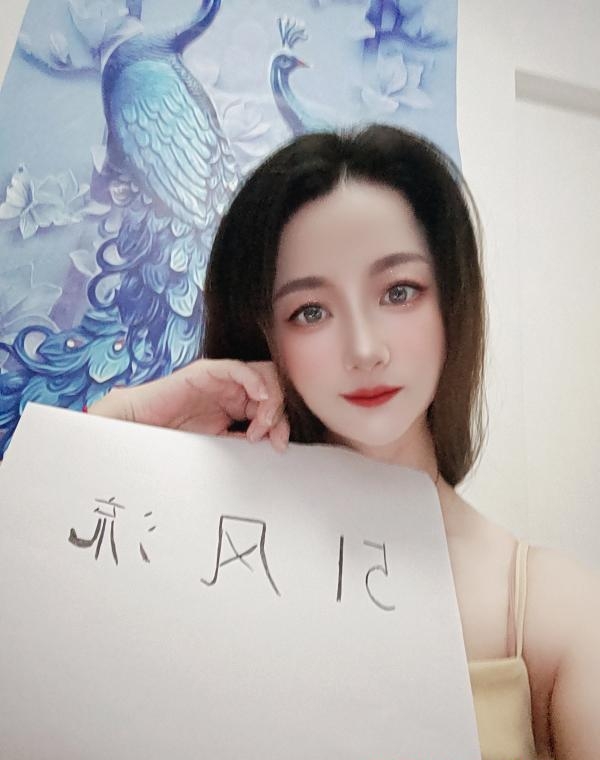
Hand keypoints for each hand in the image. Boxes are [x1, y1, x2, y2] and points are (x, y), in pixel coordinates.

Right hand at [88, 359, 288, 451]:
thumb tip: (273, 446)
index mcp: (238, 404)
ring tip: (262, 423)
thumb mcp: (218, 443)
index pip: (273, 405)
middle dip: (280, 413)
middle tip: (274, 436)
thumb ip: (242, 440)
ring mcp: (222, 379)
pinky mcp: (207, 371)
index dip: (281, 423)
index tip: (279, 444)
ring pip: (263, 375)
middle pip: (273, 388)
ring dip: (270, 400)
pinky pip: (239, 368)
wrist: (139, 427)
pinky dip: (255, 381)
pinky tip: (260, 398)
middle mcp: (233, 389)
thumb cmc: (172, 436)